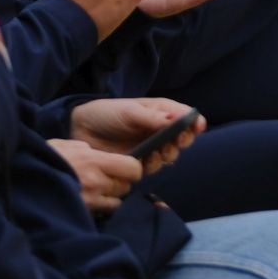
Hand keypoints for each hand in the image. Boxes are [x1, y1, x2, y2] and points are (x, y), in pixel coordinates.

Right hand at [48, 137, 142, 213]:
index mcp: (93, 159)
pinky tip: (90, 201)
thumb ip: (82, 147)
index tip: (125, 167)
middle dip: (120, 183)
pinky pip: (104, 212)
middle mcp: (96, 181)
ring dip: (112, 197)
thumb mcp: (63, 145)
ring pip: (117, 201)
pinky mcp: (84, 213)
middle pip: (126, 186)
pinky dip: (102, 208)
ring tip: (97, 191)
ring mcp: (90, 200)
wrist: (25, 181)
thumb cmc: (43, 159)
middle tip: (107, 179)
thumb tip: (93, 150)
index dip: (132, 168)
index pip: (132, 168)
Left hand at [70, 97, 203, 173]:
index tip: (196, 128)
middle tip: (175, 142)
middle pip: (182, 138)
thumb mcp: (129, 112)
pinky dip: (153, 166)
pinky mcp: (140, 162)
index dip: (194, 123)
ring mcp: (150, 146)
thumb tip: (176, 119)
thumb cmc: (106, 113)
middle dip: (182, 141)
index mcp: (160, 111)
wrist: (81, 129)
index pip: (185, 117)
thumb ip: (152, 118)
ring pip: (170, 154)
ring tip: (156, 152)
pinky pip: (154, 167)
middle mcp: (159, 129)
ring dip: (167, 155)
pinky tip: (144, 162)